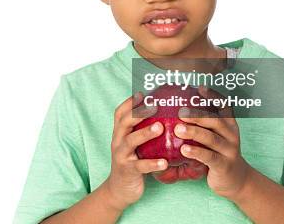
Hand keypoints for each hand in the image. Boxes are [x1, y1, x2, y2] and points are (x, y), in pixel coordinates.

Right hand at [104, 92, 166, 210]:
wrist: (120, 189)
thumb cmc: (132, 162)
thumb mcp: (134, 144)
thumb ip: (142, 130)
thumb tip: (165, 114)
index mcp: (119, 132)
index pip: (120, 112)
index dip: (130, 101)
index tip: (144, 93)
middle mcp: (117, 141)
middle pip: (124, 122)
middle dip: (138, 112)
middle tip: (155, 106)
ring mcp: (121, 155)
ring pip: (131, 141)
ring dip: (145, 133)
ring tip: (160, 128)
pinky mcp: (127, 170)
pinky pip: (140, 166)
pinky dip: (152, 163)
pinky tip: (165, 162)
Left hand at [173, 85, 253, 199]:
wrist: (236, 179)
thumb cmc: (218, 153)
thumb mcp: (215, 137)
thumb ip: (203, 124)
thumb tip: (178, 108)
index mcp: (229, 125)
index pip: (224, 106)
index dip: (213, 96)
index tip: (199, 88)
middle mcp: (232, 135)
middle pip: (215, 121)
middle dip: (197, 115)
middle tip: (180, 112)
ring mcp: (229, 150)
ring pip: (211, 139)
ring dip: (194, 132)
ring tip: (178, 129)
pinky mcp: (224, 165)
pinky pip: (209, 157)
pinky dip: (196, 152)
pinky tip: (184, 150)